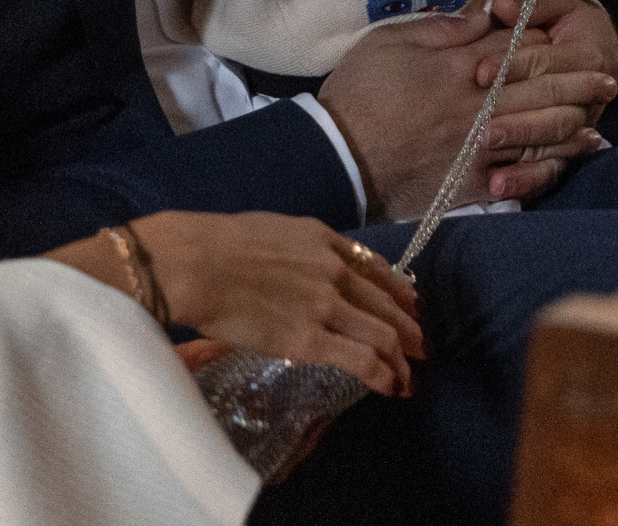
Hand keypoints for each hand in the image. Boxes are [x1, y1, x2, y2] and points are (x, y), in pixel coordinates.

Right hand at [55, 214, 424, 396]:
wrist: (195, 262)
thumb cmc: (217, 244)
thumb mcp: (272, 230)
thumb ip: (299, 249)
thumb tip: (303, 268)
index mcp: (323, 239)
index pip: (376, 268)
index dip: (399, 292)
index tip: (412, 307)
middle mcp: (334, 270)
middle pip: (387, 304)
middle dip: (410, 330)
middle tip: (422, 348)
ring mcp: (325, 305)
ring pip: (382, 335)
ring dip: (402, 359)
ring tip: (409, 378)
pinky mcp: (310, 340)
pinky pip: (361, 360)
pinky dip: (384, 376)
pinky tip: (391, 387)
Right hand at [320, 4, 613, 217]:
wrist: (336, 155)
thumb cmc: (357, 93)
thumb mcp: (390, 41)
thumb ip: (440, 29)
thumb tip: (482, 19)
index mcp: (457, 66)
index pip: (514, 46)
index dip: (544, 39)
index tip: (564, 33)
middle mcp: (476, 104)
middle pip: (538, 85)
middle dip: (576, 78)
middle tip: (606, 75)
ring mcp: (478, 146)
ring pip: (540, 128)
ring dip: (574, 118)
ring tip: (598, 111)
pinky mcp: (472, 184)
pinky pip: (523, 174)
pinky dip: (551, 164)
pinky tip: (570, 156)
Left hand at [483, 0, 617, 187]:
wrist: (599, 51)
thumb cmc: (567, 23)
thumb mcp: (556, 3)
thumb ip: (531, 3)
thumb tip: (501, 6)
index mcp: (585, 55)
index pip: (544, 62)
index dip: (511, 66)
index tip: (478, 72)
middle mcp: (587, 96)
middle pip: (549, 110)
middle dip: (513, 118)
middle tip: (477, 126)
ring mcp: (579, 126)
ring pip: (552, 144)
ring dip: (519, 153)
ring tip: (484, 156)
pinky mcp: (567, 149)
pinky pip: (549, 171)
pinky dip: (525, 181)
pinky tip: (498, 188)